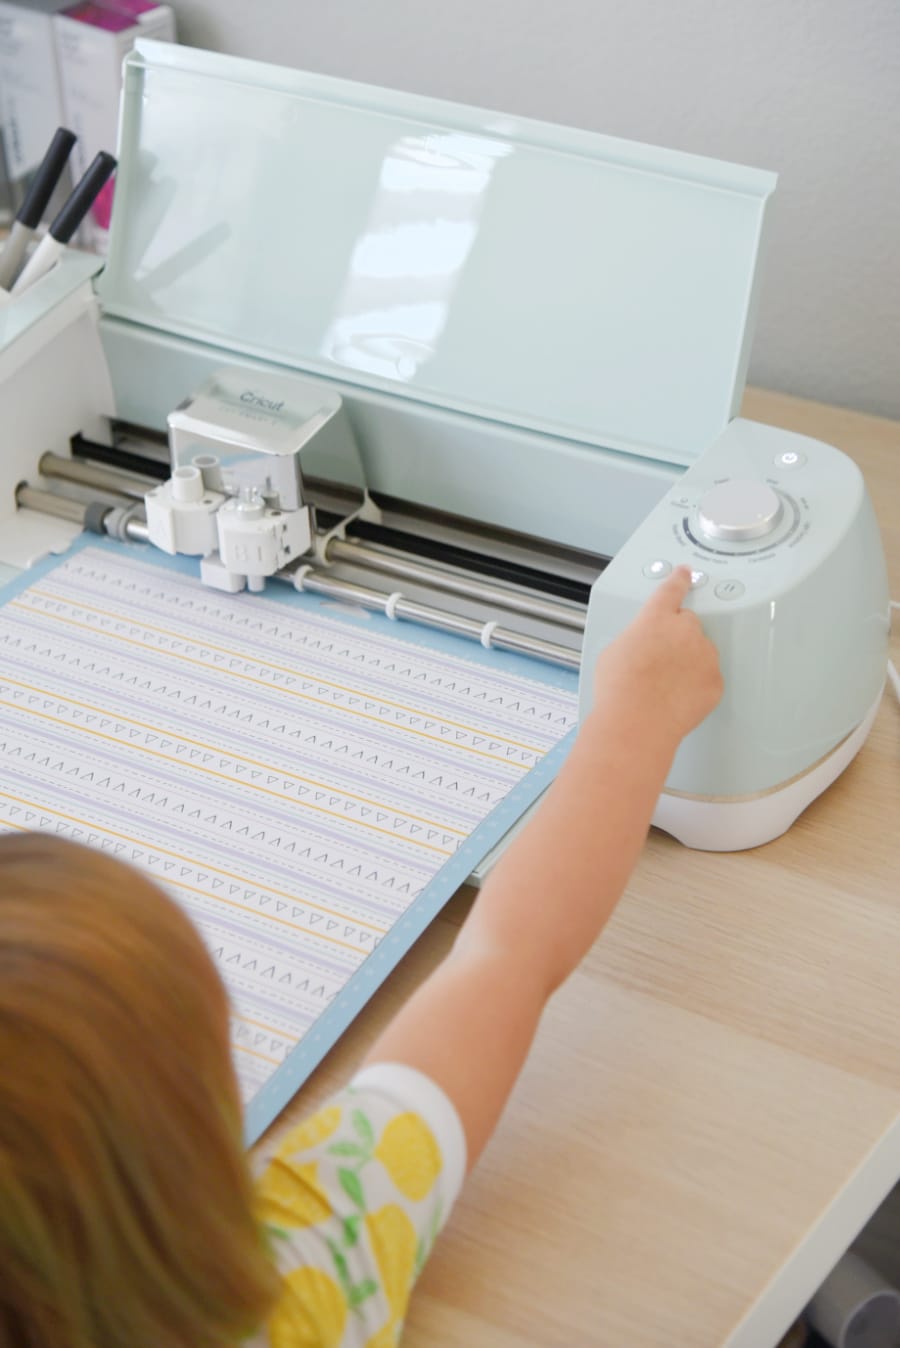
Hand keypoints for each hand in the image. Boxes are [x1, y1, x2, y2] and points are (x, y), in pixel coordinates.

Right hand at [591, 566, 722, 747]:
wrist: (637, 721)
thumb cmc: (619, 690)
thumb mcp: (614, 651)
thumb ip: (635, 637)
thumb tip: (641, 644)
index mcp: (654, 617)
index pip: (671, 589)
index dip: (680, 579)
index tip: (686, 572)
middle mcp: (684, 630)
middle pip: (689, 623)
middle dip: (678, 636)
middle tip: (661, 660)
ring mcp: (704, 654)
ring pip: (701, 651)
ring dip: (689, 662)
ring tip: (665, 685)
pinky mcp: (715, 680)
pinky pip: (709, 677)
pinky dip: (698, 685)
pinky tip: (677, 698)